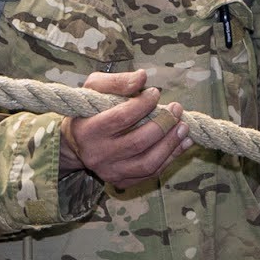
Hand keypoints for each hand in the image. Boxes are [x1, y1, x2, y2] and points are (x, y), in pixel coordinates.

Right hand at [67, 68, 188, 193]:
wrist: (75, 143)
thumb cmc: (88, 110)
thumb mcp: (94, 88)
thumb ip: (117, 82)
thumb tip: (143, 77)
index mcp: (87, 130)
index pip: (121, 118)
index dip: (143, 104)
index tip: (155, 92)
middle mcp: (98, 155)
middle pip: (138, 142)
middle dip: (163, 124)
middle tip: (176, 109)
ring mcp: (110, 172)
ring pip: (148, 163)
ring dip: (171, 144)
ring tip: (183, 126)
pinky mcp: (122, 182)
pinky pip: (151, 173)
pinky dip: (171, 157)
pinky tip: (182, 142)